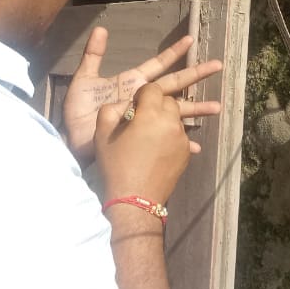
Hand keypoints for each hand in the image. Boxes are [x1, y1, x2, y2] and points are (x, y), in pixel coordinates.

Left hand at [62, 28, 221, 163]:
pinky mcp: (143, 136)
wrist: (72, 139)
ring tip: (217, 107)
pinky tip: (196, 145)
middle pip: (176, 84)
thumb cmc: (78, 111)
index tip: (190, 40)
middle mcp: (144, 99)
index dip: (174, 52)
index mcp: (133, 82)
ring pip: (177, 110)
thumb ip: (93, 55)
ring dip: (196, 109)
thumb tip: (100, 28)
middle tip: (218, 65)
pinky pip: (166, 138)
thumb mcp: (84, 79)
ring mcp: (146, 118)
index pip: (158, 64)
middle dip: (196, 74)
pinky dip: (182, 142)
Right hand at [95, 83, 197, 204]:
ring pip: (176, 118)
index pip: (152, 89)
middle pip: (168, 101)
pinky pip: (180, 135)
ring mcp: (182, 139)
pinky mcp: (186, 153)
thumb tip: (123, 105)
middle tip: (142, 118)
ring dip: (165, 120)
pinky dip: (171, 136)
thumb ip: (110, 111)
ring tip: (151, 133)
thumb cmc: (116, 166)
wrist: (135, 200)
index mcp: (151, 114)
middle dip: (156, 105)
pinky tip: (159, 147)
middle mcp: (171, 122)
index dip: (142, 94)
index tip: (134, 105)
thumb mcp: (102, 135)